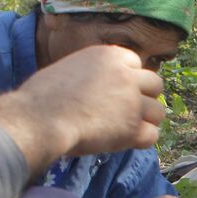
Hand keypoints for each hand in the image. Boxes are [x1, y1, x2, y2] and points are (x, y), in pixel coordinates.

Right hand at [0, 44, 164, 173]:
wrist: (38, 118)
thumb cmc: (42, 96)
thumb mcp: (70, 68)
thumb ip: (93, 73)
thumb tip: (99, 86)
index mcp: (109, 55)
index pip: (135, 63)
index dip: (128, 79)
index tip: (117, 92)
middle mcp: (126, 74)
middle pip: (155, 85)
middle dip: (144, 98)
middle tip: (128, 112)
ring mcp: (132, 101)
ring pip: (158, 112)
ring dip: (145, 121)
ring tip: (125, 129)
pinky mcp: (132, 127)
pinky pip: (152, 135)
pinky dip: (141, 141)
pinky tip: (124, 142)